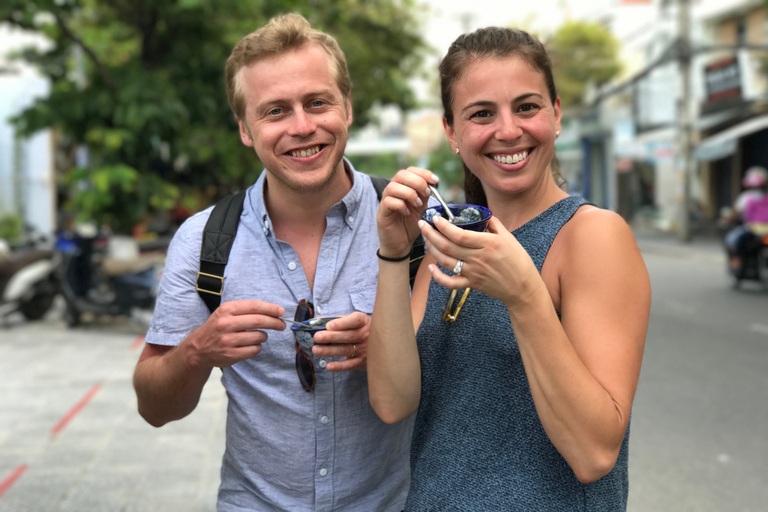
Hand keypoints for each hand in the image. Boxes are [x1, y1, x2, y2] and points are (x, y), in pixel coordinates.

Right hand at [184, 300, 285, 368]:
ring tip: (257, 336)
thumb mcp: (226, 313)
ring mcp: (228, 340)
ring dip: (263, 336)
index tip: (281, 311)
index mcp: (226, 310)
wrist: (198, 348)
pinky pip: (255, 350)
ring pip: (259, 337)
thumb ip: (246, 310)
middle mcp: (226, 324)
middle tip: (282, 325)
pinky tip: (250, 345)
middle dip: (275, 322)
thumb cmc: (217, 327)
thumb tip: (274, 311)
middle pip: (259, 321)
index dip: (271, 308)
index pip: (254, 306)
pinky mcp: (231, 355)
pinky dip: (257, 347)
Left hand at [311, 311, 369, 371]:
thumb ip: (338, 320)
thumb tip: (318, 321)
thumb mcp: (354, 321)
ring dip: (330, 351)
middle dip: (331, 337)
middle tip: (317, 337)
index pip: (354, 321)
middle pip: (348, 336)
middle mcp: (365, 335)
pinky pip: (350, 365)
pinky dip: (339, 366)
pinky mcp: (361, 361)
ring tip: (316, 350)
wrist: (379, 343)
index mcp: (363, 322)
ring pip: (346, 350)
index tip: (328, 325)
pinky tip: (328, 366)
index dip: (342, 323)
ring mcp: (364, 349)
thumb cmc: (360, 329)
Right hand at [377, 167, 438, 257]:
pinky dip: (400, 205)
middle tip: (426, 194)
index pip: (410, 170)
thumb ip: (425, 195)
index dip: (423, 172)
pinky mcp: (382, 212)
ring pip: (393, 186)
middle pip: (401, 175)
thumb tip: (433, 183)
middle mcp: (393, 191)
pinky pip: (388, 202)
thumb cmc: (410, 225)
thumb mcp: (422, 208)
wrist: (401, 243)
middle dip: (417, 182)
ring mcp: (385, 200)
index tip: (435, 181)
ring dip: (409, 194)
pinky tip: (407, 213)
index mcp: (404, 187)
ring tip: (417, 204)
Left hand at [421, 216, 542, 307]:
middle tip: (422, 224)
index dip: (444, 226)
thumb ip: (494, 224)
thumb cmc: (518, 260)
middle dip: (431, 234)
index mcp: (488, 244)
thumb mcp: (509, 238)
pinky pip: (450, 282)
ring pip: (446, 261)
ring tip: (426, 239)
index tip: (435, 218)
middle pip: (448, 246)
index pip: (459, 234)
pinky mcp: (471, 284)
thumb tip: (482, 214)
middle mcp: (478, 258)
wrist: (523, 288)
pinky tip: (431, 267)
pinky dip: (438, 276)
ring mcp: (473, 272)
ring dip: (432, 249)